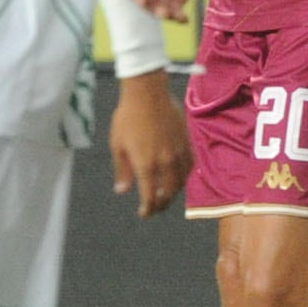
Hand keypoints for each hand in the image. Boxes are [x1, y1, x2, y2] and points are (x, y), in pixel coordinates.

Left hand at [111, 69, 192, 210]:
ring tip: (166, 195)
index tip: (144, 213)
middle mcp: (166, 162)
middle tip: (155, 207)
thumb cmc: (127, 118)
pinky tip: (178, 176)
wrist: (148, 93)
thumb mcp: (118, 145)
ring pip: (182, 181)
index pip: (150, 196)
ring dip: (174, 192)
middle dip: (162, 204)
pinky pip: (189, 166)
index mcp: (146, 164)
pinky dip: (184, 176)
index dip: (148, 208)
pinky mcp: (187, 142)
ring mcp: (179, 152)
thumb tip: (123, 191)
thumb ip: (122, 170)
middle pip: (169, 192)